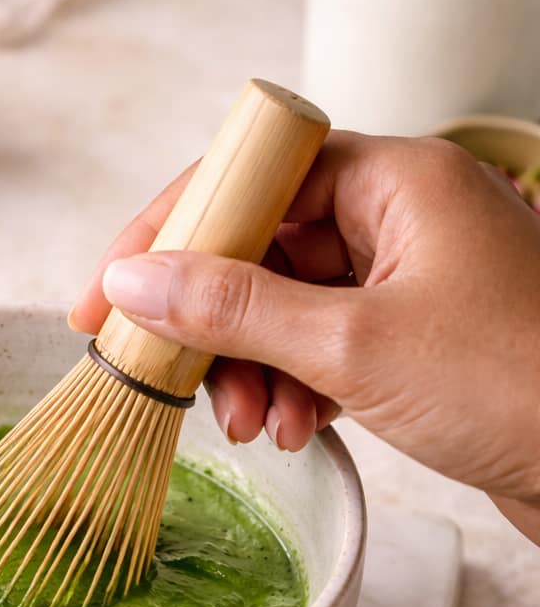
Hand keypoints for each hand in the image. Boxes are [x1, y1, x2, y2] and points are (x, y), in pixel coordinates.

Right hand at [71, 133, 539, 542]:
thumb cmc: (514, 386)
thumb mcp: (353, 346)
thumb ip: (234, 308)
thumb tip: (136, 279)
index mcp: (398, 178)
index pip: (251, 175)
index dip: (169, 231)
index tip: (107, 296)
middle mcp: (407, 213)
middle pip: (265, 244)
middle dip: (215, 322)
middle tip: (180, 384)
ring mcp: (418, 275)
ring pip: (292, 303)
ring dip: (255, 366)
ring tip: (256, 427)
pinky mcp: (425, 335)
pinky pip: (330, 343)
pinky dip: (300, 385)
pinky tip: (299, 430)